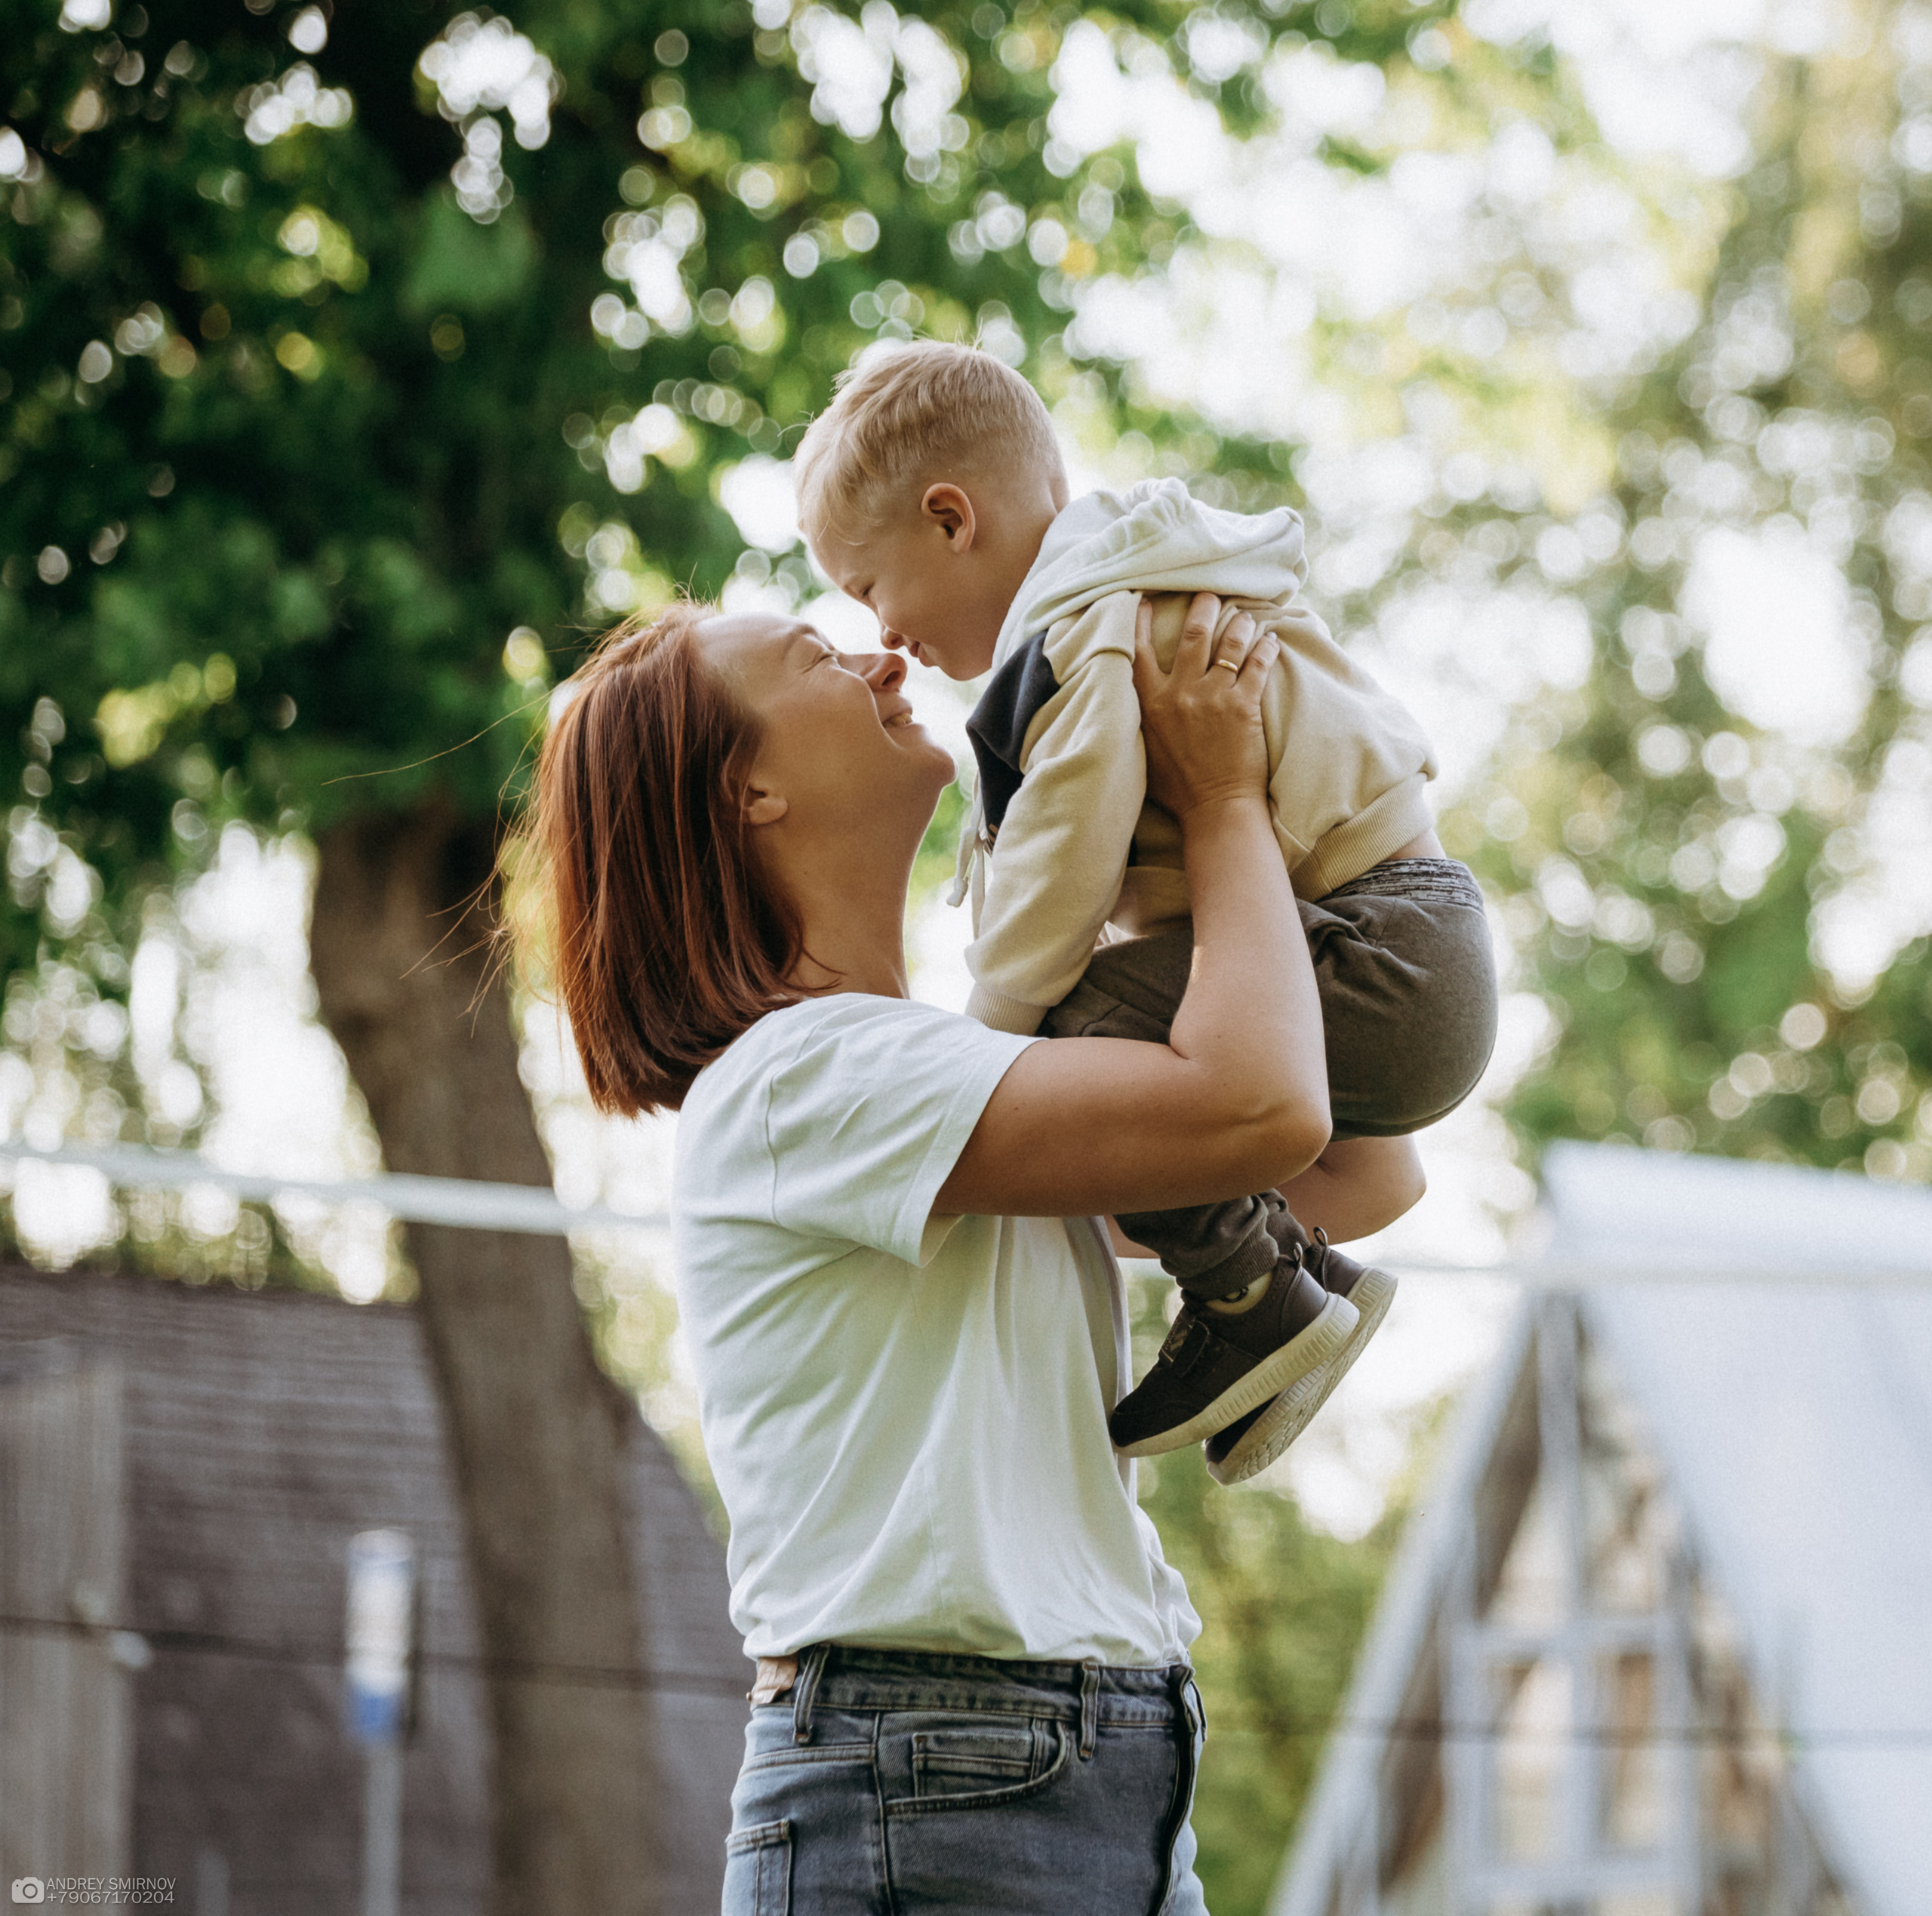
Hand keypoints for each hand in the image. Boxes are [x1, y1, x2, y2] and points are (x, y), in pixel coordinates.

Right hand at [1132, 592, 1276, 822]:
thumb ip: (1141, 716)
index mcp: (1150, 702)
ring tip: (1245, 616)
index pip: (1140, 648)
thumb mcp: (1143, 747)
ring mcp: (1213, 697)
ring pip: (1229, 643)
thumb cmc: (1177, 786)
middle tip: (1211, 594)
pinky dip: (1265, 648)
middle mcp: (1180, 692)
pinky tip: (1270, 640)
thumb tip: (1135, 695)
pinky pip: (1257, 664)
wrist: (1214, 807)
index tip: (1147, 598)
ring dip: (1239, 623)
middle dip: (1203, 606)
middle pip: (1193, 632)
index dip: (1142, 619)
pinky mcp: (1243, 705)